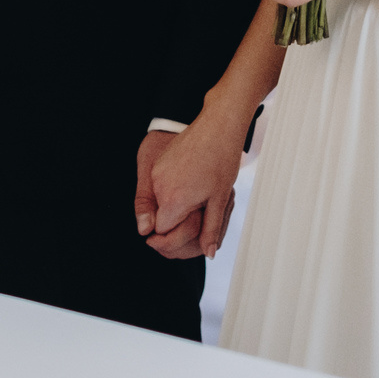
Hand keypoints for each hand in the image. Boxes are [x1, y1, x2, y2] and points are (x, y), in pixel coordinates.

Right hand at [147, 116, 244, 259]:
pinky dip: (173, 190)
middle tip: (200, 213)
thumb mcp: (219, 199)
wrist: (218, 125)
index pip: (163, 232)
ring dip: (176, 205)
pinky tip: (193, 181)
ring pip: (160, 203)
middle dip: (178, 222)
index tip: (190, 232)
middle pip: (161, 219)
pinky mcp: (159, 164)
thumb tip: (208, 252)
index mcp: (173, 199)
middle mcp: (159, 187)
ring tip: (199, 194)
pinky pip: (160, 186)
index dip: (176, 236)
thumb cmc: (221, 159)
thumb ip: (210, 229)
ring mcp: (157, 173)